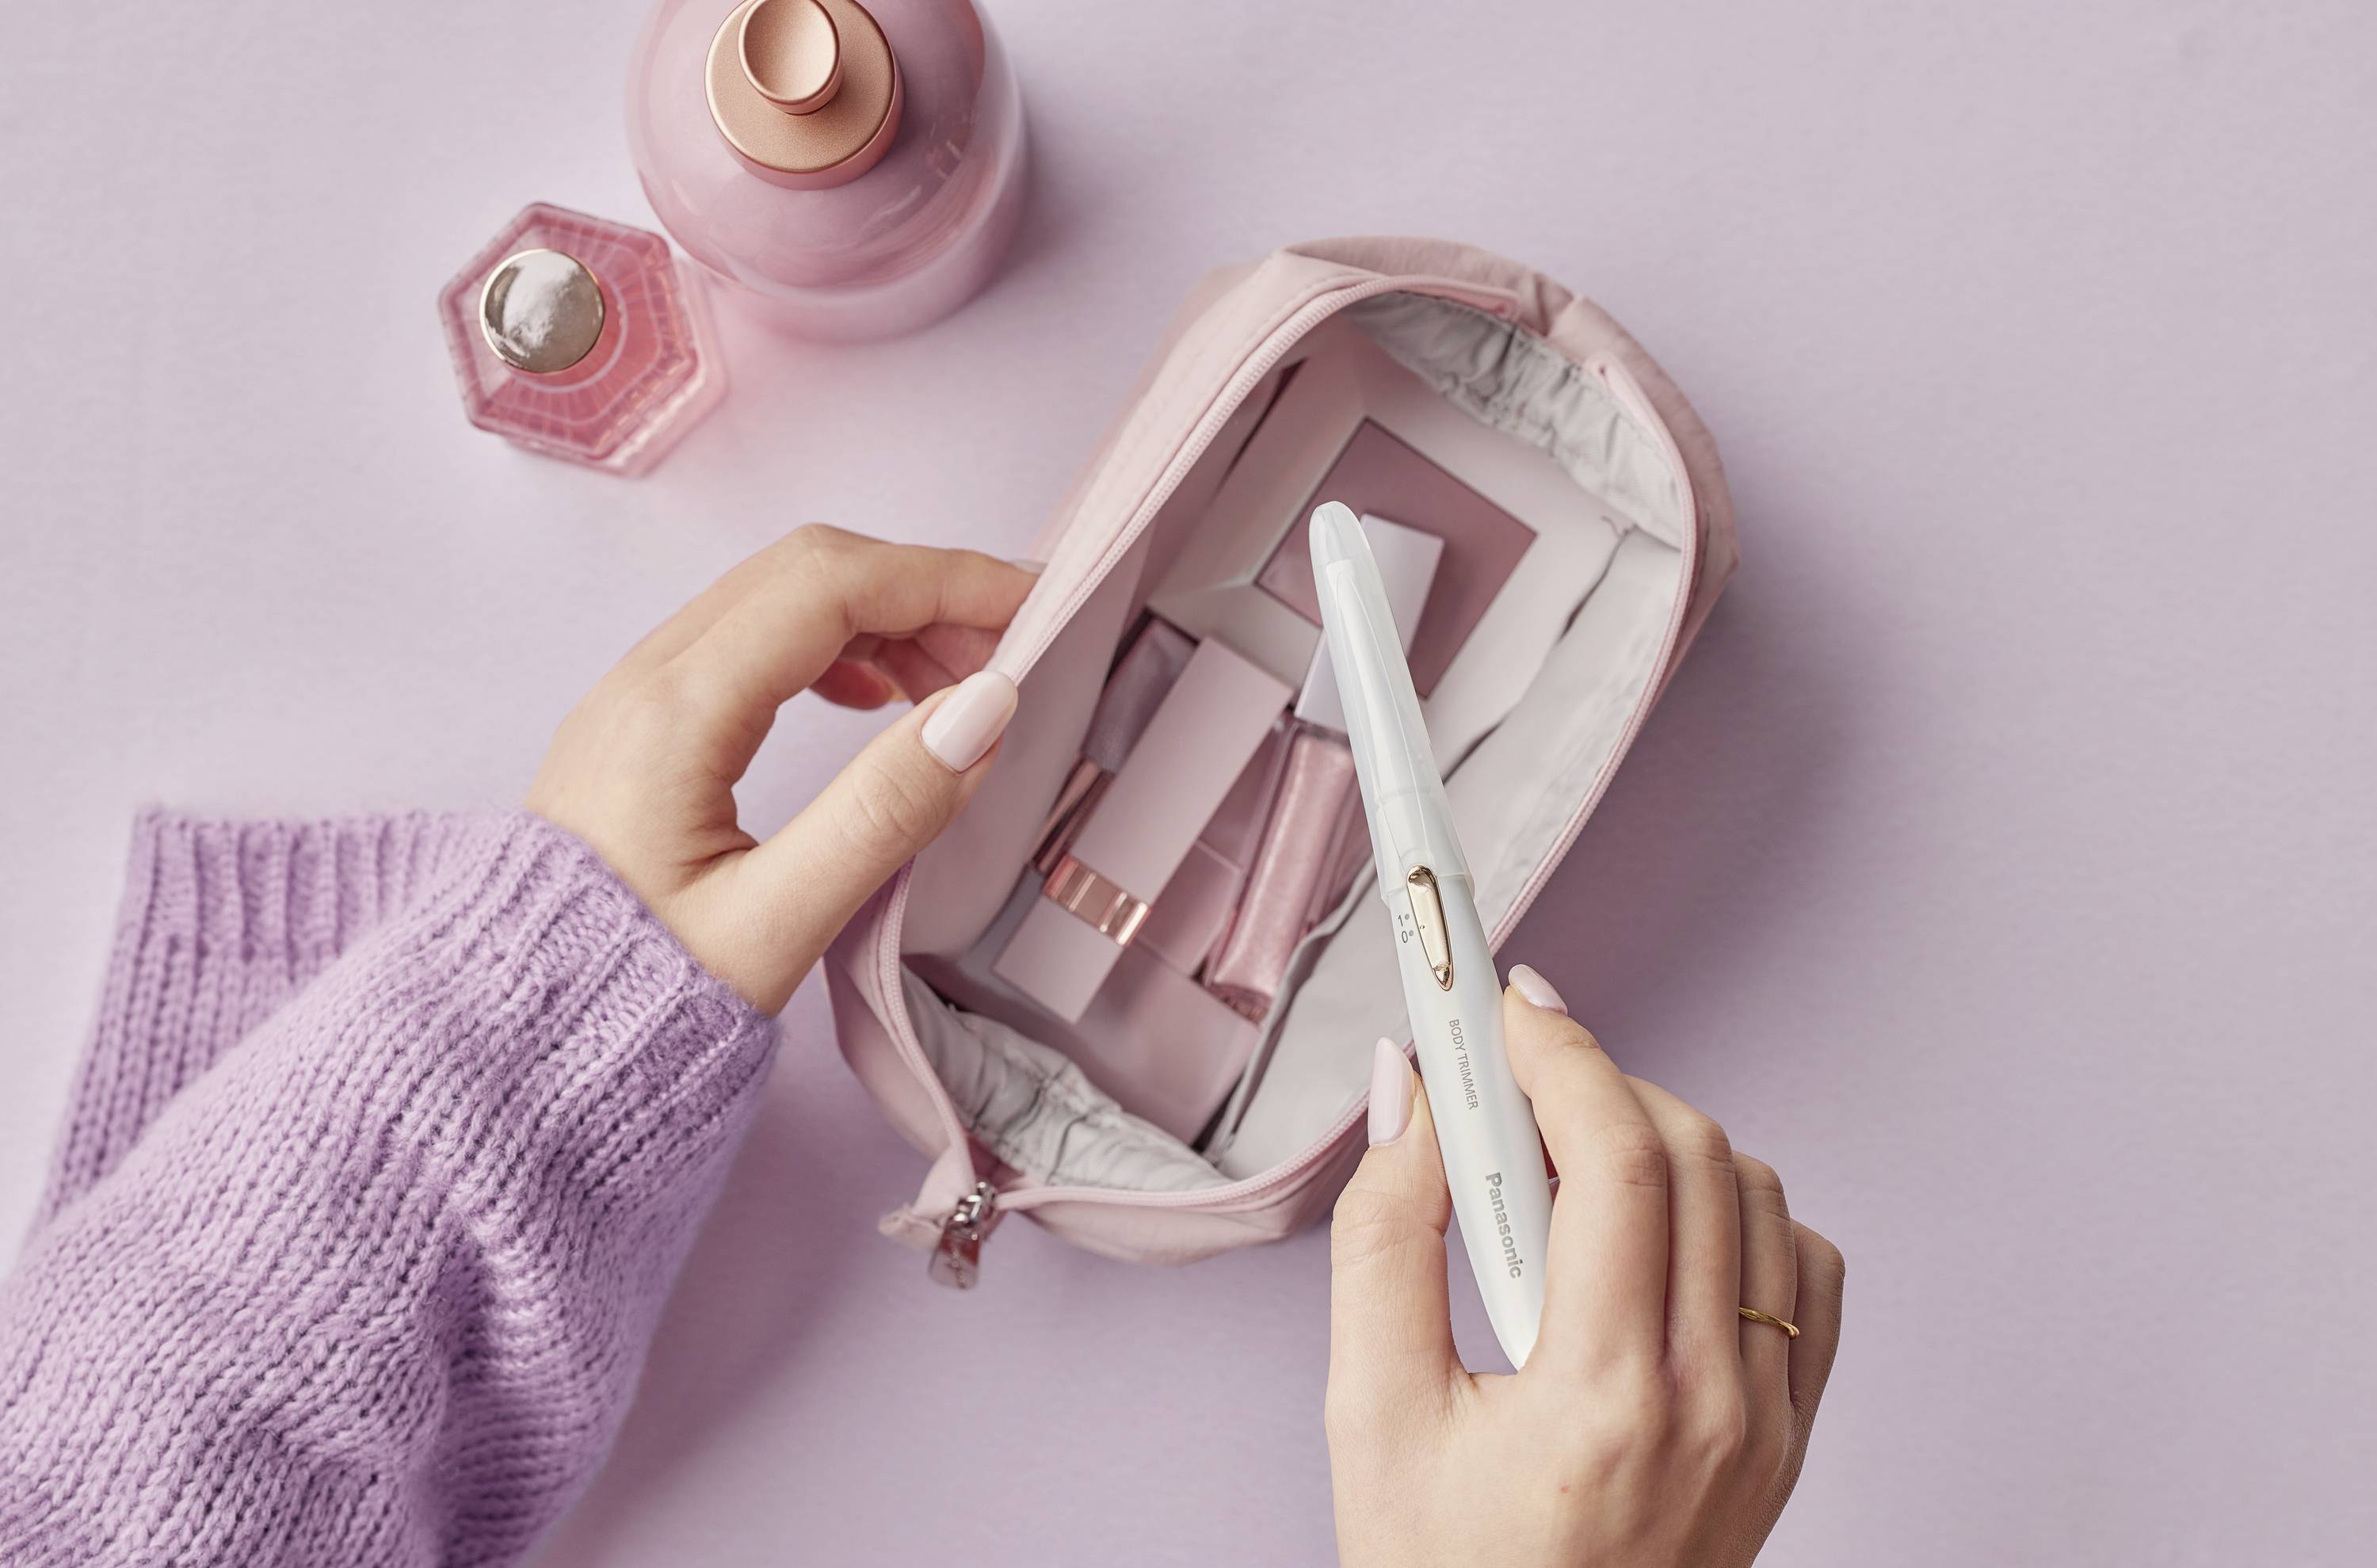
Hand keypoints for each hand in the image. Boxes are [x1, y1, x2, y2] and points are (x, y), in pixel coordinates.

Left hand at [527, 525, 1034, 1013]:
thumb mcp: (774, 926)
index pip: (831, 587)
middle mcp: (646, 680)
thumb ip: (881, 813)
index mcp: (675, 713)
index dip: (945, 580)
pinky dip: (832, 646)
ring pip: (778, 599)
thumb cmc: (632, 1005)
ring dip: (882, 617)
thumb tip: (983, 709)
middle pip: (806, 571)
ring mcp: (635, 697)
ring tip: (961, 685)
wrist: (516, 1048)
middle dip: (923, 589)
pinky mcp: (641, 727)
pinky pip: (749, 640)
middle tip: (1014, 649)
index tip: (1035, 604)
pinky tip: (876, 700)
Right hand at [1326, 969, 1844, 1566]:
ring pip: (1755, 1194)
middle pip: (1693, 1153)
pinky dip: (1734, 1213)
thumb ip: (1385, 1235)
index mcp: (1603, 1397)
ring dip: (1661, 1139)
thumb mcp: (1370, 1414)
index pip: (1616, 1159)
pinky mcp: (1790, 1435)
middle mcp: (1713, 1404)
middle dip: (1597, 1079)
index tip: (1502, 999)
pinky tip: (1652, 1233)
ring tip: (1566, 1165)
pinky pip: (1800, 1268)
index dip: (1557, 1052)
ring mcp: (1769, 1422)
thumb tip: (1411, 1091)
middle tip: (1512, 1071)